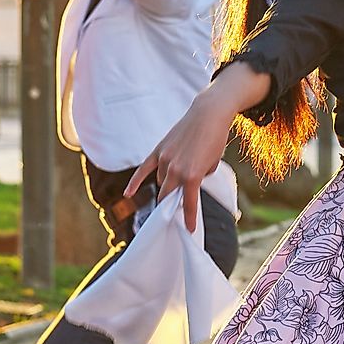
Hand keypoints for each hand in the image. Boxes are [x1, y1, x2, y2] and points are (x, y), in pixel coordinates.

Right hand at [126, 93, 234, 230]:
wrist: (208, 114)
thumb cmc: (215, 139)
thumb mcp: (213, 163)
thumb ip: (199, 175)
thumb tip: (188, 181)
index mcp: (192, 176)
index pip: (188, 204)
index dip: (188, 219)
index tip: (189, 230)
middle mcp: (176, 170)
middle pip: (167, 196)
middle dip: (170, 206)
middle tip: (174, 213)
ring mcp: (165, 160)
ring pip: (160, 181)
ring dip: (166, 186)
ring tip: (174, 186)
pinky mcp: (158, 150)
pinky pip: (143, 170)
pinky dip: (135, 182)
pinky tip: (128, 193)